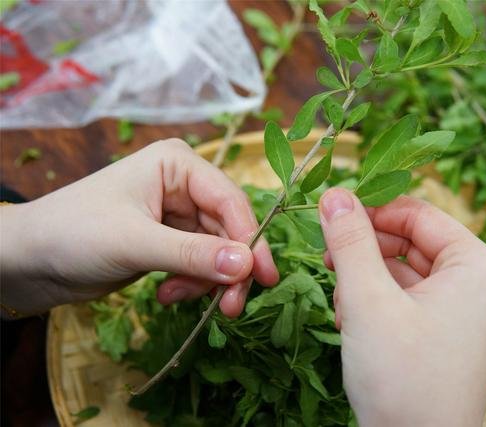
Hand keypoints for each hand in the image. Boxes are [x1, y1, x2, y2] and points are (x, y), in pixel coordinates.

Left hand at [0, 139, 278, 316]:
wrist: (26, 262)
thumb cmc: (72, 234)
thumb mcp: (135, 243)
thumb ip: (193, 254)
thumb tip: (247, 266)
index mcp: (177, 164)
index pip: (229, 201)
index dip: (250, 239)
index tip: (263, 278)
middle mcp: (182, 184)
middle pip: (228, 228)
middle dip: (229, 268)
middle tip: (230, 308)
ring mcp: (177, 213)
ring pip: (216, 250)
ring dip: (205, 280)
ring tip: (174, 297)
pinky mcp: (169, 239)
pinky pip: (199, 263)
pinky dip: (190, 282)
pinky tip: (166, 293)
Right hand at [318, 188, 485, 425]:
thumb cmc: (403, 380)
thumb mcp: (368, 300)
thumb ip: (350, 241)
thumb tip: (335, 194)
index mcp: (478, 266)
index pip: (418, 213)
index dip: (371, 210)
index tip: (329, 214)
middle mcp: (480, 283)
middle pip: (411, 241)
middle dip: (366, 250)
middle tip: (327, 259)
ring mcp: (466, 310)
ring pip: (405, 270)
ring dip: (367, 277)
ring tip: (342, 301)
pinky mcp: (448, 332)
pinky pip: (409, 297)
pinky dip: (378, 300)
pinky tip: (353, 318)